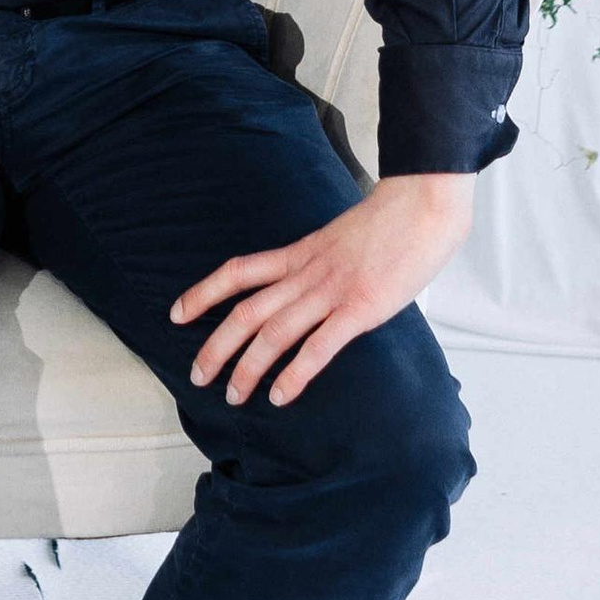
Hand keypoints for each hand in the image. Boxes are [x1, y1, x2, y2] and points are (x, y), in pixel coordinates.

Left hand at [171, 171, 475, 408]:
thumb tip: (317, 286)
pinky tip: (280, 396)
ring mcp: (330, 291)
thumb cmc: (390, 220)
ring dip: (247, 368)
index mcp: (299, 253)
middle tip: (198, 376)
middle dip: (215, 346)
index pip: (237, 272)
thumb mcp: (339, 239)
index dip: (202, 293)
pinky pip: (318, 347)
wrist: (422, 203)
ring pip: (273, 333)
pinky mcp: (359, 309)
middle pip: (245, 311)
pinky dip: (294, 374)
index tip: (176, 314)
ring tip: (233, 395)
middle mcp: (305, 273)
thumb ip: (322, 263)